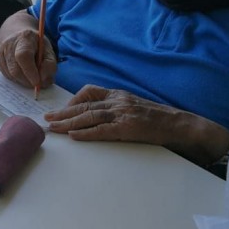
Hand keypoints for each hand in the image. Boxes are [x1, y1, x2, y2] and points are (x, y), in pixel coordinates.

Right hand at [0, 14, 55, 88]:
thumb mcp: (49, 51)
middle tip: (38, 85)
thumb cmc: (37, 45)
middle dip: (28, 81)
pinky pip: (8, 76)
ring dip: (23, 81)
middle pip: (15, 69)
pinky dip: (18, 80)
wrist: (20, 37)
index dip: (30, 71)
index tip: (37, 83)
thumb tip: (42, 81)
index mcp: (25, 37)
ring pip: (11, 75)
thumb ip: (49, 65)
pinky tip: (24, 74)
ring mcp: (1, 53)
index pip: (23, 56)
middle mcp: (9, 44)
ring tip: (32, 77)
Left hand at [44, 85, 228, 164]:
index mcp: (119, 95)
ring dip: (68, 123)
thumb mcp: (134, 106)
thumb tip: (94, 116)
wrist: (181, 124)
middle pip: (84, 106)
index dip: (73, 101)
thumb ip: (116, 108)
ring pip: (89, 117)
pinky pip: (102, 131)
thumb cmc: (157, 119)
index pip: (90, 92)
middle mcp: (118, 101)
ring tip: (53, 128)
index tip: (61, 109)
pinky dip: (86, 133)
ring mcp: (123, 114)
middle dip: (63, 113)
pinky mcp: (128, 128)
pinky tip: (73, 136)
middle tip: (47, 119)